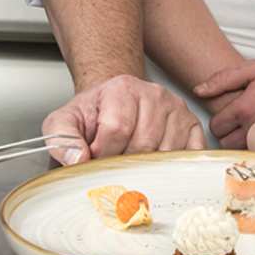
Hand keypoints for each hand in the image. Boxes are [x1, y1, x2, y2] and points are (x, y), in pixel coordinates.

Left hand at [42, 74, 204, 162]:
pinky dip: (175, 165)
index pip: (117, 129)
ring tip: (132, 157)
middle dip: (124, 161)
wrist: (114, 104)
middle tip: (114, 158)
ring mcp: (176, 108)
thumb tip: (77, 161)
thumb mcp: (64, 122)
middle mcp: (154, 94)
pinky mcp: (192, 124)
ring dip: (147, 166)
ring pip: (166, 151)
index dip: (103, 152)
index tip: (95, 154)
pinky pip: (190, 153)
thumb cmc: (94, 115)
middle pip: (143, 144)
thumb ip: (62, 139)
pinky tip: (158, 164)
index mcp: (122, 88)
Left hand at [194, 54, 254, 148]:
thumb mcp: (251, 69)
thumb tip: (197, 91)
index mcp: (245, 108)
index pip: (216, 127)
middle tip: (238, 122)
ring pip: (240, 152)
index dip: (218, 121)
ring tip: (249, 128)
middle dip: (227, 133)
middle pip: (225, 143)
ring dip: (240, 142)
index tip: (227, 115)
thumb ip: (222, 79)